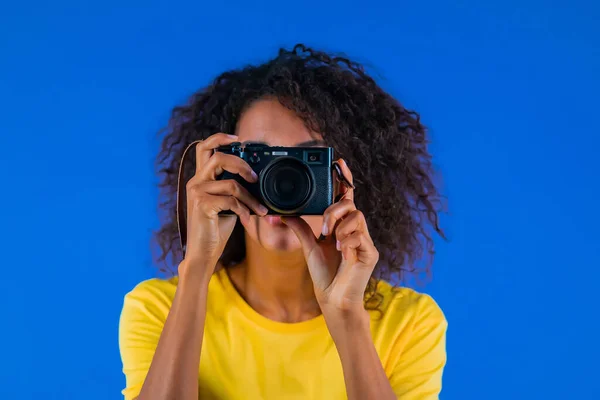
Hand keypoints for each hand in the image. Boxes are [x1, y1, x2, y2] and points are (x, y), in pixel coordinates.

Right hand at [180, 133, 267, 279]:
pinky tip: (247, 218)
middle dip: (242, 164)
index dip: (220, 138)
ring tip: (259, 208)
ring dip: (251, 197)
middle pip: (219, 157)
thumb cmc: (216, 228)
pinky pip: (231, 200)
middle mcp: (196, 182)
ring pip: (231, 183)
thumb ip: (234, 188)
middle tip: (255, 178)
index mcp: (200, 178)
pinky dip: (244, 209)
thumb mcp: (227, 203)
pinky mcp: (202, 205)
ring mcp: (197, 192)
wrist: (204, 252)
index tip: (238, 139)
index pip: (204, 148)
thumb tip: (255, 179)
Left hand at [282, 159, 378, 316]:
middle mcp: (356, 231)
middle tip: (324, 229)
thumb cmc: (324, 275)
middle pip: (351, 204)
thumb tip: (282, 214)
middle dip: (335, 210)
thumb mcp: (308, 247)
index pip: (346, 198)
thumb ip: (300, 228)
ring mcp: (365, 241)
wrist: (333, 300)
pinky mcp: (371, 253)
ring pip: (357, 216)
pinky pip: (361, 236)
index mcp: (342, 227)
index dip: (345, 179)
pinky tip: (342, 252)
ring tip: (333, 242)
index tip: (339, 162)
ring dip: (341, 227)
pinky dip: (348, 241)